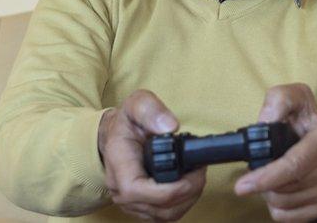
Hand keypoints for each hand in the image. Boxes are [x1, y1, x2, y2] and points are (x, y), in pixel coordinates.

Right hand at [98, 90, 206, 220]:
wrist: (116, 137)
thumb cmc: (127, 122)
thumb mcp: (137, 104)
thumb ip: (151, 110)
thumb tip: (169, 127)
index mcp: (119, 166)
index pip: (139, 190)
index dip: (172, 187)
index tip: (192, 170)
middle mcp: (121, 191)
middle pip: (160, 206)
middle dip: (189, 190)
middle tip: (201, 168)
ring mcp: (130, 203)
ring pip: (166, 215)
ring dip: (189, 198)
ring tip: (197, 175)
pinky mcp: (142, 208)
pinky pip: (166, 215)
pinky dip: (183, 202)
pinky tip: (189, 185)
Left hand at [234, 84, 316, 221]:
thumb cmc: (310, 122)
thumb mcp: (297, 98)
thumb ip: (279, 100)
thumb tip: (263, 122)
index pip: (294, 165)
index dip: (266, 177)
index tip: (242, 186)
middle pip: (283, 189)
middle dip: (263, 182)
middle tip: (260, 169)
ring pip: (283, 204)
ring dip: (269, 194)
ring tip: (272, 177)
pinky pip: (290, 218)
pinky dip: (279, 207)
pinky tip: (281, 190)